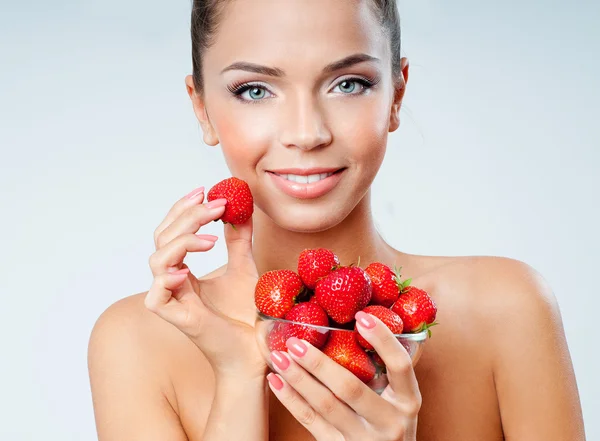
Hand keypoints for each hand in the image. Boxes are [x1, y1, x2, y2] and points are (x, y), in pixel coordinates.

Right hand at [145, 188, 265, 378]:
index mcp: (185, 270)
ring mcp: (173, 300)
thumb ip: (239, 239)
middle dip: (187, 216)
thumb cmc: (248, 314)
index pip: (171, 232)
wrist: (256, 350)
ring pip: (157, 260)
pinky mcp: (178, 319)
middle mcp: (174, 282)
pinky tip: (187, 269)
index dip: (183, 209)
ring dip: (183, 240)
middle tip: (216, 203)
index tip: (204, 191)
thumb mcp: (245, 267)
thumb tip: (241, 208)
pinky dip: (167, 278)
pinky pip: (156, 296)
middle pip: (163, 238)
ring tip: (212, 237)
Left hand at [266, 311, 420, 440]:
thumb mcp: (398, 401)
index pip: (400, 365)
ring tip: (280, 357)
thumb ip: (385, 372)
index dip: (383, 339)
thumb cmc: (390, 423)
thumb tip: (358, 322)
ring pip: (325, 406)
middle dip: (319, 363)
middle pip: (350, 388)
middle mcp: (390, 422)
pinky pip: (311, 422)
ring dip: (298, 379)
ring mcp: (364, 439)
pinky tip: (277, 381)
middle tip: (295, 342)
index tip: (361, 316)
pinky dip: (291, 400)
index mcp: (408, 401)